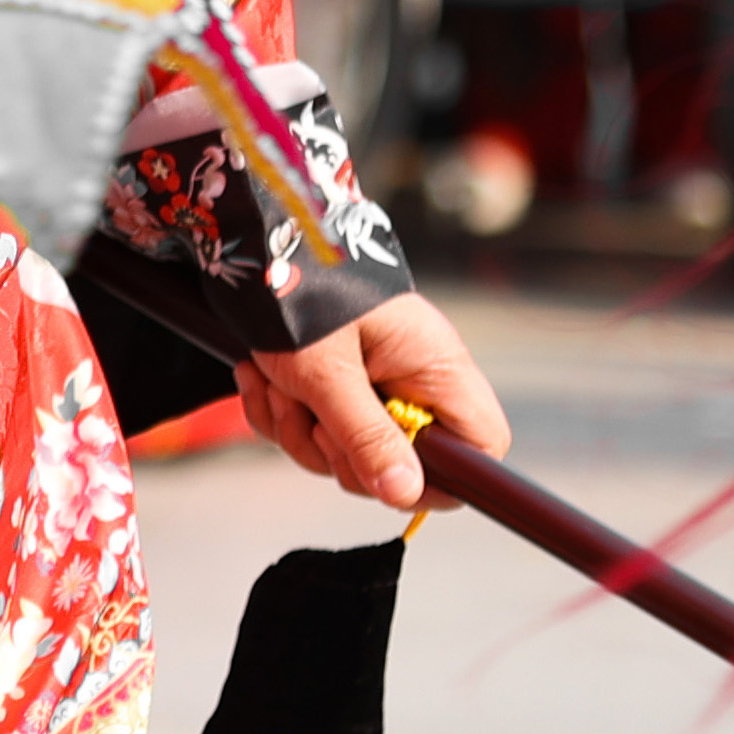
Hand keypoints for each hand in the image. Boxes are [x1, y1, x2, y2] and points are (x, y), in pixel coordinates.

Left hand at [237, 293, 508, 508]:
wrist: (252, 239)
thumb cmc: (299, 291)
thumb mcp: (327, 372)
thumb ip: (366, 437)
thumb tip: (404, 495)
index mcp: (435, 368)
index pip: (481, 446)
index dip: (442, 477)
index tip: (383, 473)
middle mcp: (412, 378)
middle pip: (400, 462)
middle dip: (340, 453)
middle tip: (309, 416)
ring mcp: (372, 382)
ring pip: (346, 451)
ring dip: (297, 428)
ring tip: (275, 383)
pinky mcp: (332, 383)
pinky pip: (312, 429)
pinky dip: (279, 411)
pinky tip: (259, 377)